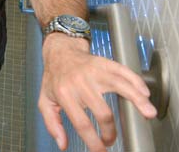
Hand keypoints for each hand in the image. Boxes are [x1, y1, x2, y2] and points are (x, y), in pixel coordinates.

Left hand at [39, 33, 156, 151]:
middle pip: (103, 111)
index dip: (93, 141)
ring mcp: (94, 71)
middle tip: (110, 139)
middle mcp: (80, 82)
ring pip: (118, 86)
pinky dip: (136, 81)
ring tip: (148, 114)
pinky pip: (123, 71)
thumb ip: (52, 123)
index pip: (82, 123)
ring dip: (136, 101)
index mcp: (64, 93)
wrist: (59, 51)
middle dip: (110, 131)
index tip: (101, 151)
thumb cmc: (54, 78)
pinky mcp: (104, 63)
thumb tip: (62, 144)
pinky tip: (145, 93)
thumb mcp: (45, 99)